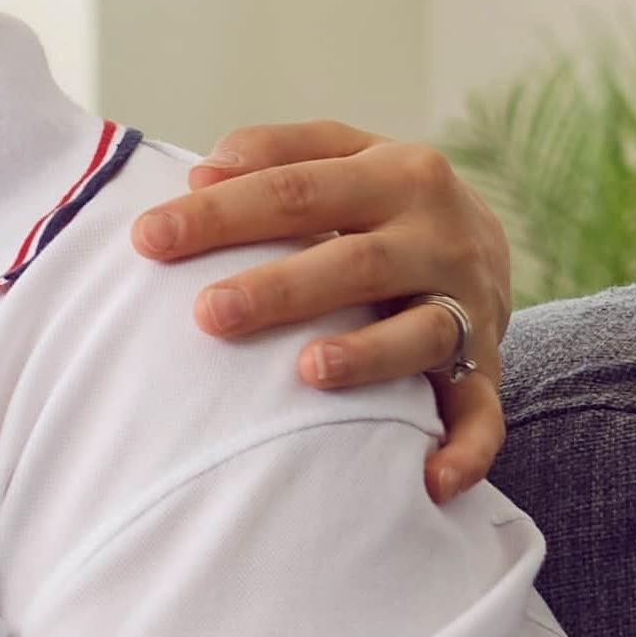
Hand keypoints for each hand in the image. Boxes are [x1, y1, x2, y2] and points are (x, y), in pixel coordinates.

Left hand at [129, 124, 512, 502]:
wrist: (487, 245)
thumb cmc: (377, 200)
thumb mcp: (340, 155)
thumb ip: (277, 154)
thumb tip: (201, 173)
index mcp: (394, 174)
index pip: (297, 189)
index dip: (221, 213)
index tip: (147, 239)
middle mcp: (438, 237)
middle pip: (353, 261)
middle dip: (280, 289)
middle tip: (208, 313)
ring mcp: (468, 305)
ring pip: (421, 333)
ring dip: (368, 355)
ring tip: (308, 370)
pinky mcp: (485, 366)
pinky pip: (482, 414)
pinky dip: (464, 449)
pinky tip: (427, 482)